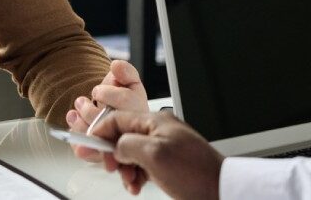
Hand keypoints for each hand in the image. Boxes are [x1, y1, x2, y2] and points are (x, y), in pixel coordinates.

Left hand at [66, 61, 147, 159]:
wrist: (113, 116)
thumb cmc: (121, 102)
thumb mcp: (127, 83)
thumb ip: (125, 73)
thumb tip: (116, 66)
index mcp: (140, 111)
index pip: (128, 101)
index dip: (109, 94)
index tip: (97, 91)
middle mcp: (132, 131)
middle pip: (112, 123)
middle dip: (91, 112)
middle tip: (80, 102)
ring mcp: (119, 147)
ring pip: (100, 142)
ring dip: (81, 127)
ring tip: (73, 115)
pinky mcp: (105, 158)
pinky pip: (92, 155)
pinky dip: (80, 147)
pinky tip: (74, 135)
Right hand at [92, 110, 223, 198]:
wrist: (222, 191)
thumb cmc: (196, 174)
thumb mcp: (154, 155)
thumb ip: (128, 144)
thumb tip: (116, 146)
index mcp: (155, 121)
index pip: (117, 119)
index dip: (100, 132)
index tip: (88, 147)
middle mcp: (159, 131)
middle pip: (122, 136)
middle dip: (114, 154)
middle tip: (113, 169)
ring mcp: (164, 146)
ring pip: (131, 153)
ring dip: (125, 168)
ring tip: (130, 182)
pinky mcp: (168, 163)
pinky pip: (143, 164)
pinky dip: (136, 175)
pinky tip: (137, 185)